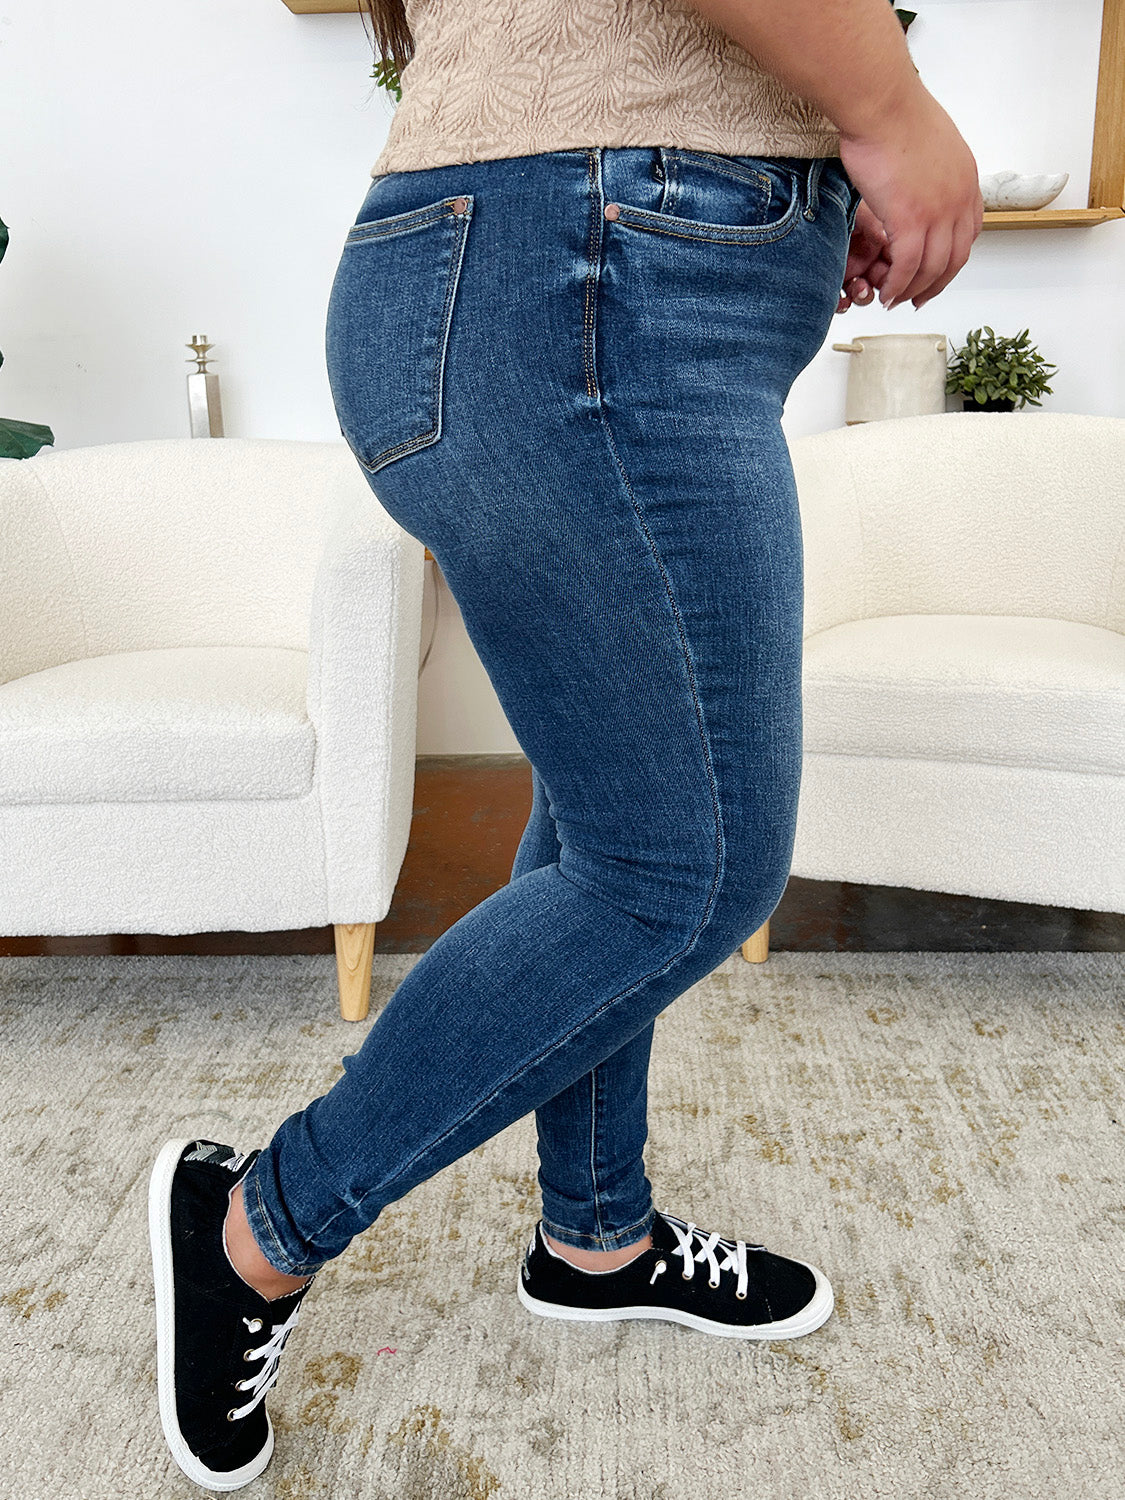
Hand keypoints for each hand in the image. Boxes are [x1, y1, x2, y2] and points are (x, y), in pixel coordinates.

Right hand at [836, 85, 983, 311]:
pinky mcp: (911, 220)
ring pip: (932, 268)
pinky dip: (897, 285)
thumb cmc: (895, 113)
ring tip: (895, 299)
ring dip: (913, 290)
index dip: (952, 259)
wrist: (883, 104)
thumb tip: (914, 180)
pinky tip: (887, 292)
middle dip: (936, 285)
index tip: (937, 271)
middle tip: (918, 297)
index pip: (969, 232)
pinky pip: (907, 267)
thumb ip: (929, 169)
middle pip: (955, 258)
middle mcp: (958, 198)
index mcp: (966, 179)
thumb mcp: (928, 143)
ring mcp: (937, 212)